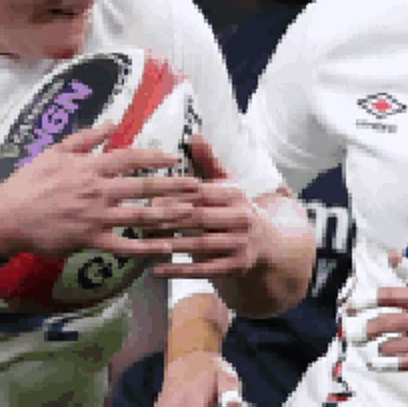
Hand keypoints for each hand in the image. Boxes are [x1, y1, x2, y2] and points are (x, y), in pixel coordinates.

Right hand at [0, 129, 193, 259]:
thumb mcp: (55, 151)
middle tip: (199, 187)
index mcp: (90, 167)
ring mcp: (95, 216)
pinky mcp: (89, 239)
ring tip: (191, 214)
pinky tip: (166, 247)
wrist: (7, 216)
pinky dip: (146, 247)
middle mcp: (97, 190)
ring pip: (140, 215)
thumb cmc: (29, 182)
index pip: (130, 158)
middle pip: (144, 186)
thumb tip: (112, 122)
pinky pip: (124, 245)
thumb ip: (86, 138)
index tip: (176, 157)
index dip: (156, 157)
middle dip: (174, 186)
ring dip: (168, 214)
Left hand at [148, 132, 264, 278]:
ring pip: (199, 245)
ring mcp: (240, 244)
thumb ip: (209, 162)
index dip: (174, 194)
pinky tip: (156, 270)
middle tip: (138, 221)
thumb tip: (194, 135)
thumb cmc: (237, 210)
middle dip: (168, 219)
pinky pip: (203, 270)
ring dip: (169, 245)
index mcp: (235, 194)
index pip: (200, 192)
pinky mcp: (236, 266)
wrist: (269, 244)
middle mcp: (241, 218)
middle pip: (198, 218)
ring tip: (142, 245)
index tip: (148, 197)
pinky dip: (179, 271)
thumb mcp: (229, 185)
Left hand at [358, 248, 407, 377]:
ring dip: (380, 346)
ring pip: (391, 345)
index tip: (351, 307)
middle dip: (367, 329)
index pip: (390, 296)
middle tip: (358, 333)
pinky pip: (402, 363)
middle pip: (385, 322)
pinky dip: (385, 365)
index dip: (366, 301)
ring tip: (381, 345)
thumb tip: (393, 255)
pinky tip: (376, 363)